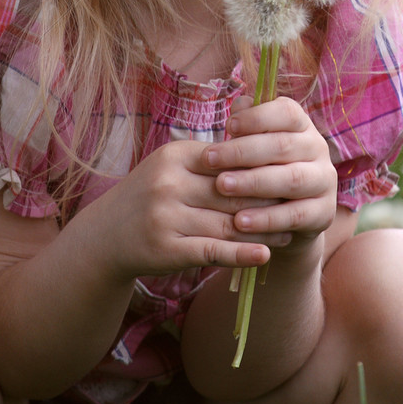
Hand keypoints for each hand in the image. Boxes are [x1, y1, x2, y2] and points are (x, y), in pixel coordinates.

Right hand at [104, 137, 290, 279]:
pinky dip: (241, 254)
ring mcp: (165, 217)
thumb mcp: (171, 166)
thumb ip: (209, 159)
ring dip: (262, 229)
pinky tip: (264, 255)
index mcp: (174, 155)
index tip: (289, 172)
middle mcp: (168, 183)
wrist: (105, 236)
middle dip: (268, 198)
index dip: (260, 166)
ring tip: (288, 231)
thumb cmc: (149, 195)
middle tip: (297, 203)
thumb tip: (260, 148)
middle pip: (231, 191)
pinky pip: (212, 251)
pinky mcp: (166, 249)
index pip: (228, 159)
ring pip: (226, 223)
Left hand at [203, 96, 337, 246]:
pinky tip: (240, 221)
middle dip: (242, 152)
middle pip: (283, 145)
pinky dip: (266, 219)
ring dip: (253, 182)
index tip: (228, 125)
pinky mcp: (324, 212)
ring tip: (221, 186)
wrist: (292, 216)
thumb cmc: (265, 168)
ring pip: (291, 179)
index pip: (287, 112)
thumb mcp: (257, 145)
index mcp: (302, 125)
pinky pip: (295, 215)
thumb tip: (239, 105)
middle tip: (210, 158)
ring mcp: (324, 180)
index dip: (257, 117)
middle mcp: (317, 148)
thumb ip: (249, 125)